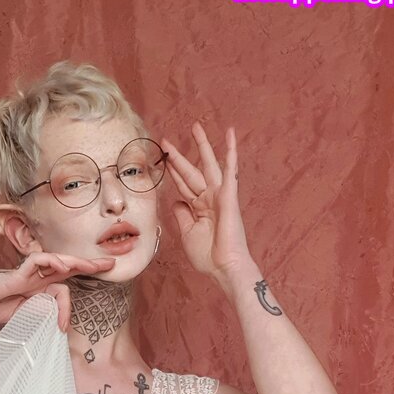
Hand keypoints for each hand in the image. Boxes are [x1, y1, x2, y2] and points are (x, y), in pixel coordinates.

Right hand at [0, 253, 115, 330]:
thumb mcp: (22, 318)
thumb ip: (40, 317)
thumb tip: (56, 324)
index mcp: (38, 287)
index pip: (66, 280)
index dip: (83, 281)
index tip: (102, 279)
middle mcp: (36, 277)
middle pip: (69, 265)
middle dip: (91, 264)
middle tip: (111, 263)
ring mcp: (27, 273)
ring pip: (58, 262)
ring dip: (77, 264)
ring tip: (94, 265)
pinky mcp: (17, 272)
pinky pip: (38, 261)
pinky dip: (51, 262)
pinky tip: (61, 267)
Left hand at [160, 122, 251, 279]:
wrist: (223, 266)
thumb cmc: (208, 255)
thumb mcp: (187, 233)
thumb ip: (181, 215)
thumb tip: (176, 200)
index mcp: (198, 208)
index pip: (182, 185)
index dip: (172, 172)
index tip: (162, 159)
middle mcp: (209, 198)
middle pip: (191, 171)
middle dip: (179, 156)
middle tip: (166, 140)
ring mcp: (219, 195)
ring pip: (208, 165)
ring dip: (203, 145)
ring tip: (196, 126)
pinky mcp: (229, 195)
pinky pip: (230, 169)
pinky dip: (231, 151)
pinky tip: (230, 135)